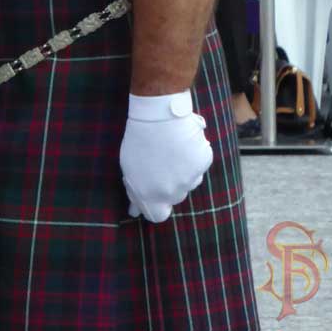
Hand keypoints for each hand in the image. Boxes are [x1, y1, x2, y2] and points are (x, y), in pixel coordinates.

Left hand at [119, 90, 212, 222]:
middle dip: (167, 185)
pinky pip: (198, 165)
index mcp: (152, 195)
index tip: (151, 192)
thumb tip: (135, 210)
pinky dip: (193, 157)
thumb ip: (135, 191)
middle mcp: (174, 192)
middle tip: (160, 163)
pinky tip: (183, 143)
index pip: (158, 215)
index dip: (154, 205)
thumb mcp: (128, 167)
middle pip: (174, 196)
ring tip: (171, 151)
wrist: (159, 115)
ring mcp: (191, 178)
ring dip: (182, 172)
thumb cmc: (139, 139)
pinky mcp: (203, 163)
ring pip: (189, 182)